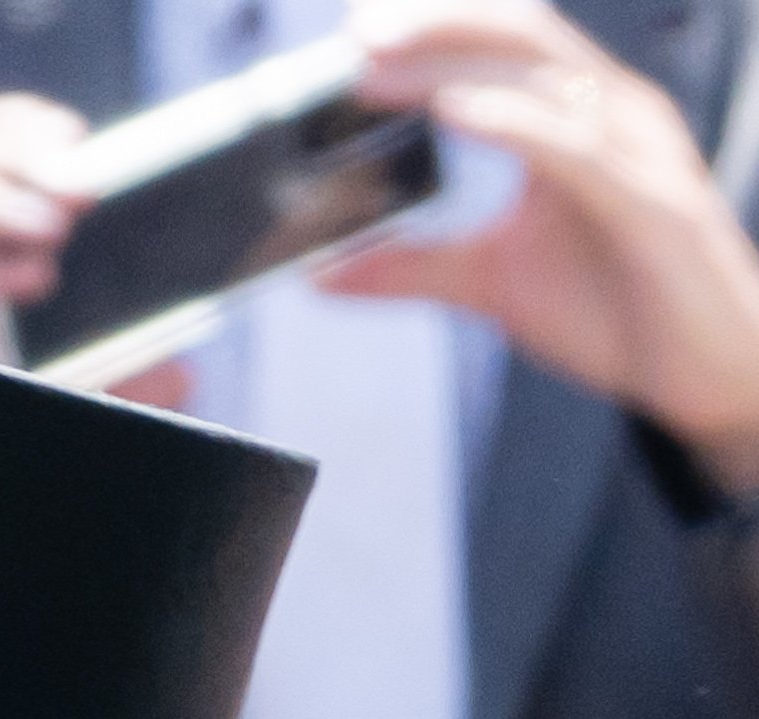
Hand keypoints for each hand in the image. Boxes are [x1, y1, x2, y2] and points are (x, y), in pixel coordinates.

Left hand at [329, 0, 758, 490]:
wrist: (706, 372)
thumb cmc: (618, 310)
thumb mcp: (493, 285)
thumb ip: (412, 270)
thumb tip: (324, 275)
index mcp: (578, 121)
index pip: (505, 45)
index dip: (438, 24)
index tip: (357, 27)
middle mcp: (612, 116)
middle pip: (522, 34)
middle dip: (438, 22)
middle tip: (356, 32)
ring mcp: (635, 153)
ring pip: (543, 77)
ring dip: (454, 64)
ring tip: (378, 70)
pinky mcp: (649, 203)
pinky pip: (574, 148)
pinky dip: (512, 122)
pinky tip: (455, 113)